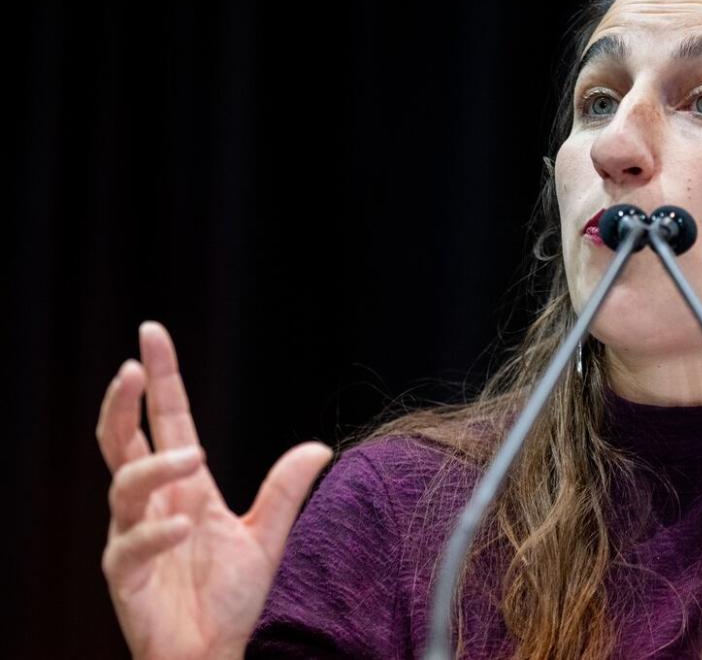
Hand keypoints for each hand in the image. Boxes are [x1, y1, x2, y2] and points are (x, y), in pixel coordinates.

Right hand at [97, 321, 332, 659]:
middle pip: (122, 441)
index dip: (160, 378)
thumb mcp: (267, 535)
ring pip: (123, 487)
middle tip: (135, 367)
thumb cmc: (231, 598)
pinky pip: (131, 548)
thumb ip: (285, 489)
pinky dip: (155, 533)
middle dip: (124, 401)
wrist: (215, 655)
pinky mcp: (127, 579)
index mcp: (185, 487)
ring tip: (192, 453)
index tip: (152, 334)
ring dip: (154, 465)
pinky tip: (183, 526)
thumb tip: (318, 445)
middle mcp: (154, 505)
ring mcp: (134, 539)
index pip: (166, 421)